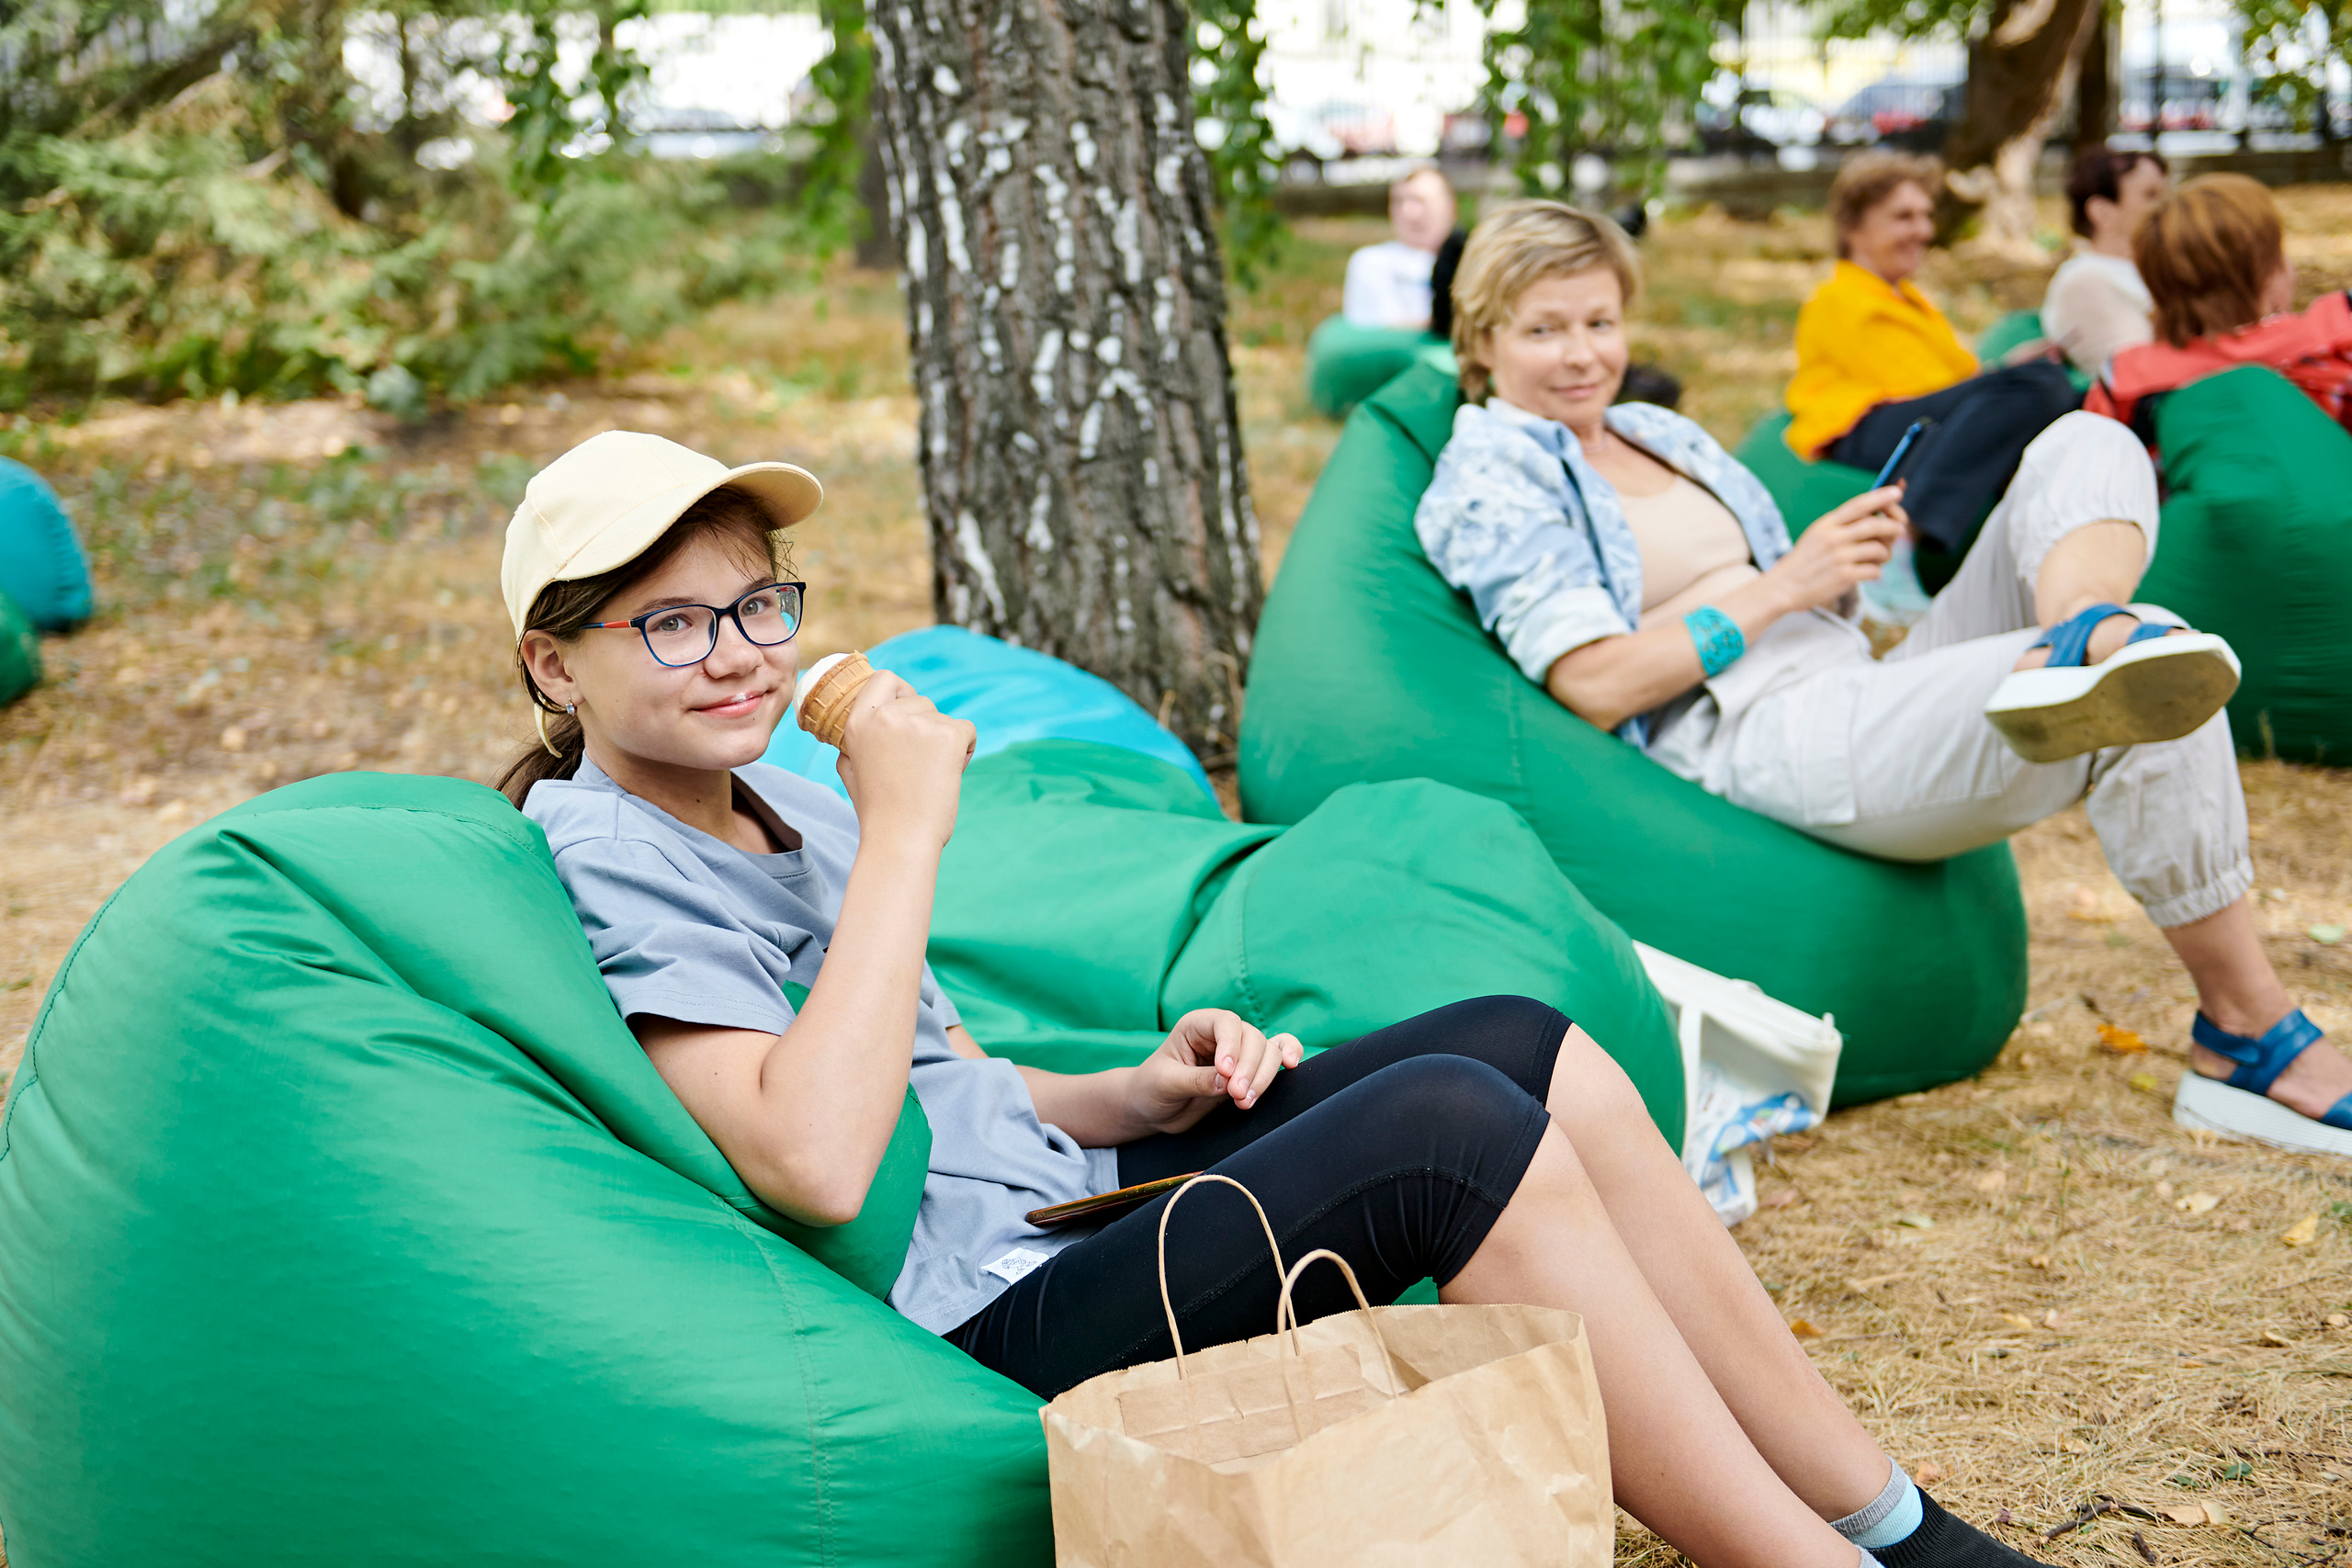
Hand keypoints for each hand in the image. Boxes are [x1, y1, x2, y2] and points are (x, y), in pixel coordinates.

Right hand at [833, 671, 977, 848]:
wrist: (901, 838)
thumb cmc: (879, 811)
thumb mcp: (851, 769)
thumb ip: (855, 741)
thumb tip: (870, 722)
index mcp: (859, 720)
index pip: (884, 678)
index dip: (901, 691)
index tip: (909, 709)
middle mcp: (886, 715)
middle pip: (921, 701)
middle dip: (927, 727)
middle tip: (919, 764)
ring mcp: (918, 723)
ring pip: (944, 718)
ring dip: (945, 742)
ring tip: (930, 775)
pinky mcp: (948, 735)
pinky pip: (967, 730)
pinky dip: (965, 750)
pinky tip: (950, 773)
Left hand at [1123, 1009, 1302, 1135]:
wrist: (1154, 1109)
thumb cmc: (1152, 1089)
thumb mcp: (1166, 1084)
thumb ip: (1196, 1081)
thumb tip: (1226, 1081)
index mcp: (1197, 1026)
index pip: (1225, 1024)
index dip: (1232, 1046)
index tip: (1226, 1074)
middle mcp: (1221, 1034)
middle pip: (1252, 1038)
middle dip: (1249, 1069)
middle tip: (1237, 1097)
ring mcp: (1239, 1051)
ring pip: (1268, 1051)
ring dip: (1264, 1077)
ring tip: (1245, 1102)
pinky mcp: (1250, 1070)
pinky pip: (1277, 1054)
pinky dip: (1289, 1055)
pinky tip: (1293, 1065)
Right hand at [1765, 485, 1908, 614]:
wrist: (1784, 587)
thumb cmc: (1806, 560)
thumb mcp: (1818, 534)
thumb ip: (1843, 525)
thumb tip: (1879, 516)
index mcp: (1827, 524)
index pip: (1858, 505)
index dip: (1880, 497)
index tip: (1897, 492)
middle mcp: (1834, 538)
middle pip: (1875, 525)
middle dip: (1893, 527)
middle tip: (1899, 530)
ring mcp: (1840, 557)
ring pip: (1879, 549)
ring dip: (1885, 554)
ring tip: (1876, 559)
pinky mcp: (1845, 576)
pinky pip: (1875, 570)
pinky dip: (1875, 572)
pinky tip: (1864, 573)